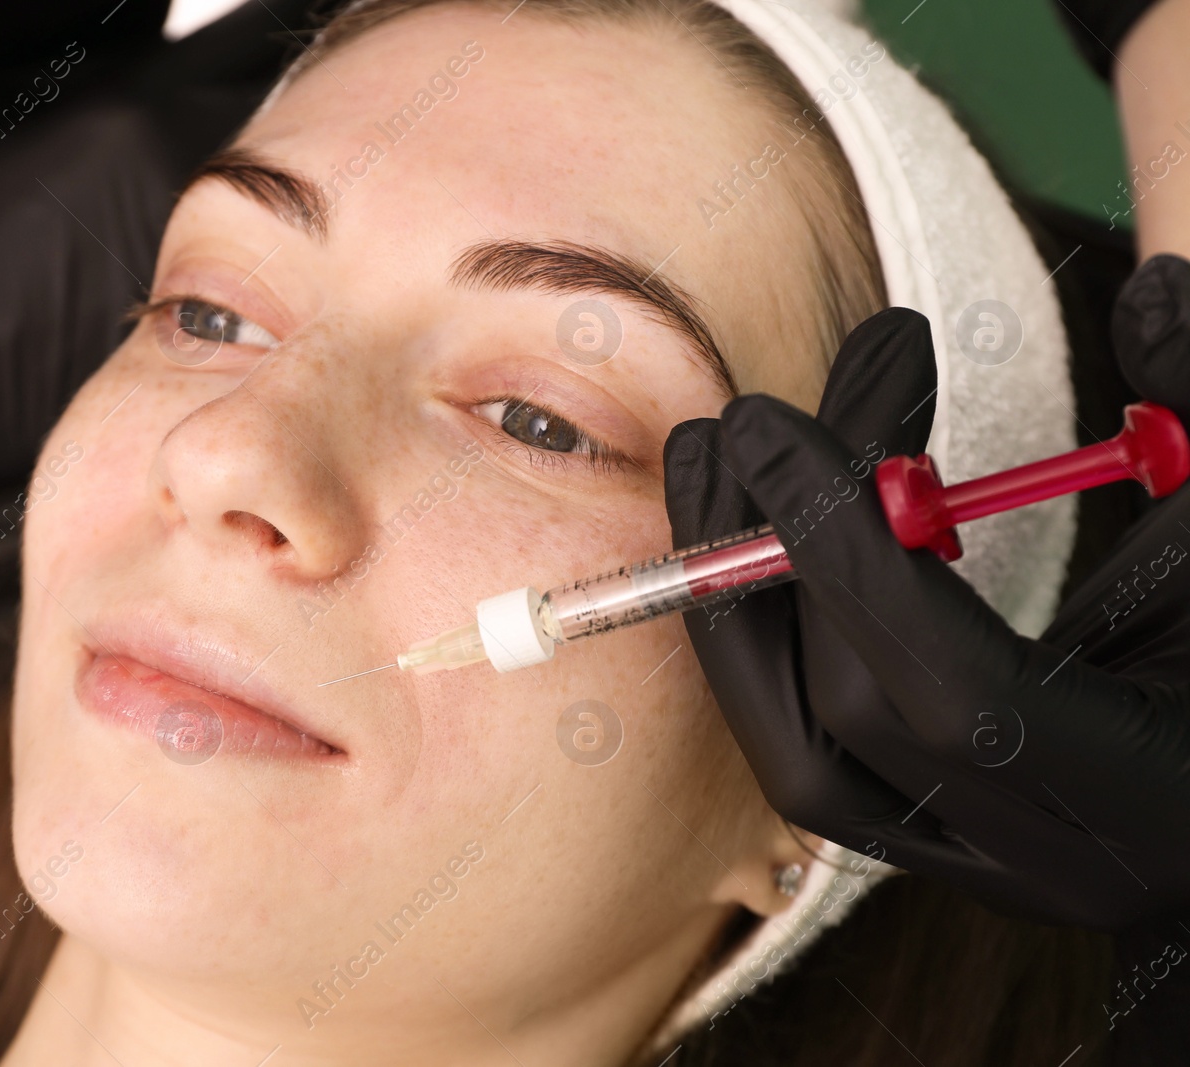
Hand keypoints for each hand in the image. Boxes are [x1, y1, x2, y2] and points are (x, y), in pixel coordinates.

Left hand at [663, 277, 1189, 930]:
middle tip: (744, 419)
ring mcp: (985, 872)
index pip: (956, 696)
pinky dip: (766, 647)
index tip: (771, 423)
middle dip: (781, 553)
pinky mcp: (939, 850)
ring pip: (801, 759)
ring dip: (738, 604)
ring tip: (712, 465)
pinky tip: (754, 542)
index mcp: (1151, 795)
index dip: (850, 554)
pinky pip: (811, 757)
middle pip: (848, 723)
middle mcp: (1054, 862)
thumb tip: (1149, 294)